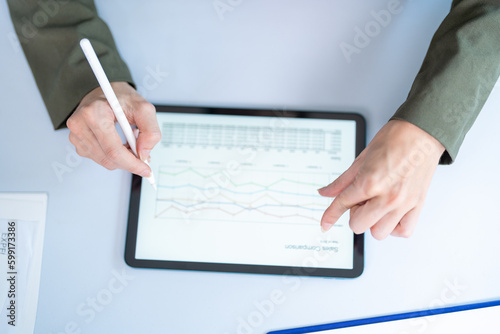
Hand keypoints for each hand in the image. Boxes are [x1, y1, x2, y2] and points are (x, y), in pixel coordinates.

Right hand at [67, 82, 160, 176]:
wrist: (105, 92)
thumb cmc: (120, 98)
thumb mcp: (143, 108)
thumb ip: (150, 131)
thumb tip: (144, 153)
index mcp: (94, 113)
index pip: (113, 150)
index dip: (132, 164)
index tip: (145, 170)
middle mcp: (80, 124)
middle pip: (109, 159)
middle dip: (129, 162)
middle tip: (143, 155)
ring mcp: (76, 135)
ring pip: (105, 162)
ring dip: (122, 158)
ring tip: (130, 142)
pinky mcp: (77, 142)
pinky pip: (99, 159)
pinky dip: (113, 156)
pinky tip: (119, 143)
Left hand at [318, 120, 444, 239]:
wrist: (422, 132)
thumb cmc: (395, 139)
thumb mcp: (361, 158)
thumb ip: (342, 181)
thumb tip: (326, 193)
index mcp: (370, 182)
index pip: (343, 204)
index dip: (330, 215)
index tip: (325, 224)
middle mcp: (387, 197)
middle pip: (358, 225)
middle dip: (355, 214)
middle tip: (360, 199)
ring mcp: (404, 203)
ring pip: (379, 233)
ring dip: (373, 221)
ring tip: (376, 205)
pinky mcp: (418, 205)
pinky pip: (403, 231)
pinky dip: (394, 227)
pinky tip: (390, 213)